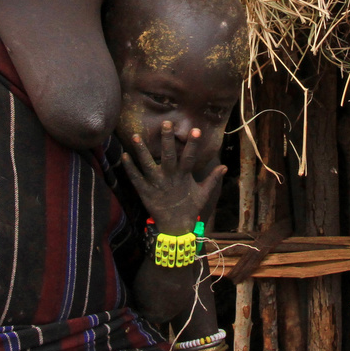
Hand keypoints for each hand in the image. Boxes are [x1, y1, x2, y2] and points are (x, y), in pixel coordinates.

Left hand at [120, 122, 226, 236]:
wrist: (176, 227)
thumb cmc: (190, 208)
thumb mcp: (203, 193)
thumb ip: (213, 178)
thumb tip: (225, 166)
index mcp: (184, 176)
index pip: (190, 157)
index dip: (193, 144)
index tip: (195, 129)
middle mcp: (170, 178)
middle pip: (168, 155)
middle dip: (167, 139)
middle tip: (166, 123)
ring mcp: (156, 184)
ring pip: (148, 164)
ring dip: (141, 150)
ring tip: (135, 136)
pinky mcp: (145, 192)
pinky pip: (135, 178)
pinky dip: (129, 168)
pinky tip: (124, 156)